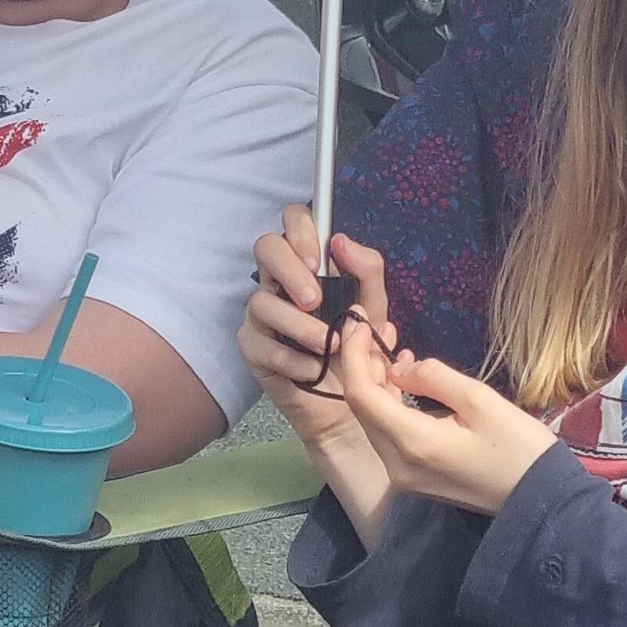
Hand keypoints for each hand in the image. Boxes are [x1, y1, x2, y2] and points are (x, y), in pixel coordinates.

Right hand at [239, 209, 394, 456]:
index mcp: (308, 265)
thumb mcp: (373, 308)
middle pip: (266, 247)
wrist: (349, 404)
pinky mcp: (253, 349)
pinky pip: (262, 345)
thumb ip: (367, 271)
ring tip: (328, 345)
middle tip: (315, 299)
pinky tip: (314, 369)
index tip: (318, 259)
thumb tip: (341, 241)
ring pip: (261, 301)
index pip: (293, 222)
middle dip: (289, 269)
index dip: (300, 230)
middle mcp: (280, 282)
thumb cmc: (357, 349)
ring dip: (299, 325)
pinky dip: (292, 359)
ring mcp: (262, 315)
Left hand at [336, 313, 558, 515]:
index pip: (361, 394)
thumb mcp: (481, 400)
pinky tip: (404, 382)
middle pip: (362, 409)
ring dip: (377, 384)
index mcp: (413, 443)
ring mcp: (403, 477)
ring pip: (374, 422)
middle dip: (364, 365)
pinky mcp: (414, 479)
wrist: (541, 500)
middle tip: (382, 330)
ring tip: (395, 349)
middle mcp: (397, 465)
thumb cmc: (519, 448)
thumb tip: (401, 368)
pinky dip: (390, 405)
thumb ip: (434, 377)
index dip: (354, 354)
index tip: (360, 322)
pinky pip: (389, 436)